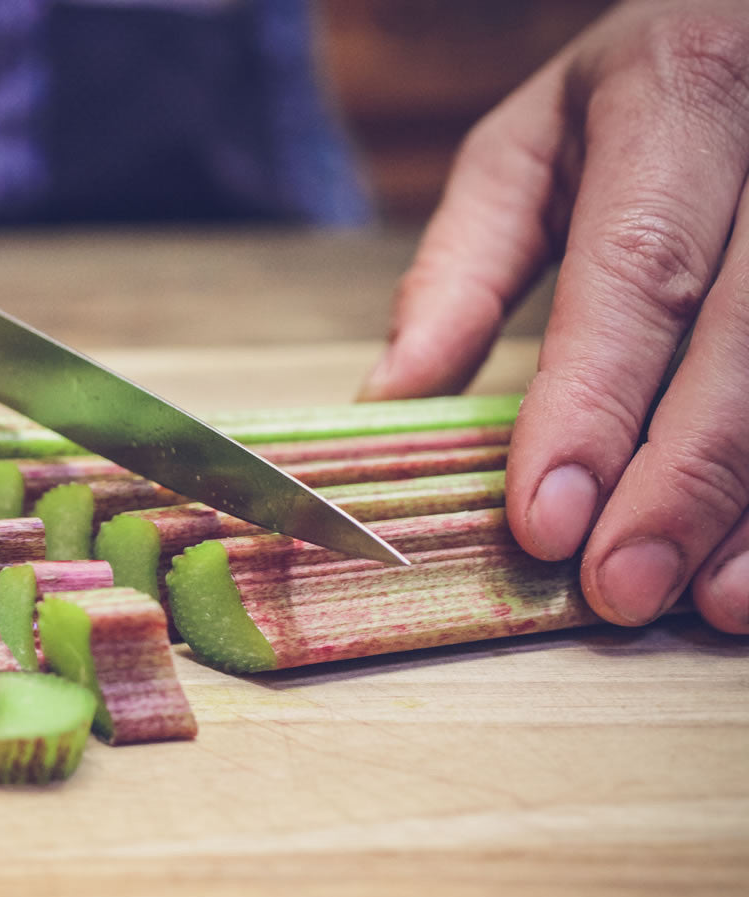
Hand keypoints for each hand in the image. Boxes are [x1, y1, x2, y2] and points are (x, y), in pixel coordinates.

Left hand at [360, 0, 748, 633]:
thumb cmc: (637, 97)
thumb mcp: (530, 147)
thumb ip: (461, 268)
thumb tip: (387, 400)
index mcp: (680, 93)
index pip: (638, 269)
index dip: (595, 404)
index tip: (547, 520)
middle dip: (683, 477)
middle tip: (619, 589)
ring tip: (710, 601)